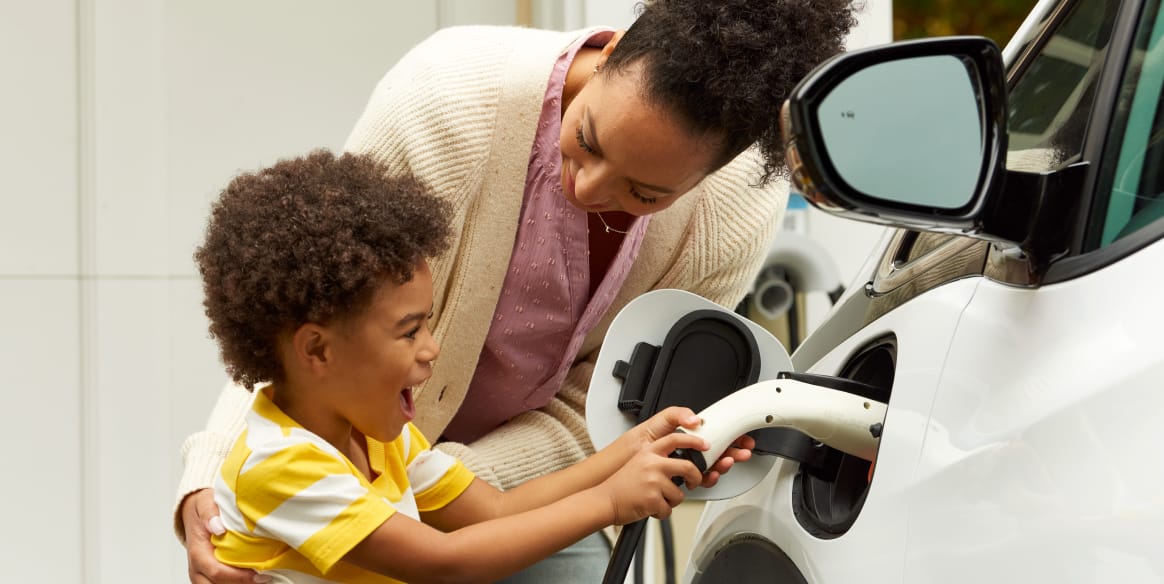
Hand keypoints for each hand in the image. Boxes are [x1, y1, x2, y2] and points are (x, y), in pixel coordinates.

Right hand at [181, 489, 268, 583]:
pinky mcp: (206, 575)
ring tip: (261, 578)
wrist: (194, 512)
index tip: (261, 575)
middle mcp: (197, 568)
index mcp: (198, 552)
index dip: (240, 577)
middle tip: (265, 578)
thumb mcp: (205, 503)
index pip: (217, 572)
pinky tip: (253, 578)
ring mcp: (200, 574)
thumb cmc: (202, 508)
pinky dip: (236, 583)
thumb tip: (218, 527)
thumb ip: (209, 513)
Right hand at [600, 431, 706, 523]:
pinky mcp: (653, 498)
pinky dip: (661, 512)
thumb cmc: (622, 485)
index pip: (676, 439)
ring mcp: (653, 481)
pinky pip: (669, 509)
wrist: (605, 499)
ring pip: (680, 494)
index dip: (694, 441)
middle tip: (691, 483)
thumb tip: (684, 465)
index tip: (705, 445)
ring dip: (671, 501)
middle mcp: (652, 463)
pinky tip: (649, 507)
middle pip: (688, 467)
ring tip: (656, 499)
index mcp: (649, 451)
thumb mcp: (640, 462)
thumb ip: (660, 460)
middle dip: (695, 478)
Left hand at [627, 406, 755, 487]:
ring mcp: (692, 464)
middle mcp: (695, 450)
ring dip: (725, 464)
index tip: (744, 439)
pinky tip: (712, 473)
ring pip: (715, 466)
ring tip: (728, 461)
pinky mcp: (686, 477)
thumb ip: (680, 414)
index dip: (734, 438)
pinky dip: (711, 477)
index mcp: (694, 435)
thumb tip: (697, 420)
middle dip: (736, 452)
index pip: (720, 436)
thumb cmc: (648, 436)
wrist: (633, 455)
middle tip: (743, 452)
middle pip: (723, 452)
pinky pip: (703, 479)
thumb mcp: (665, 418)